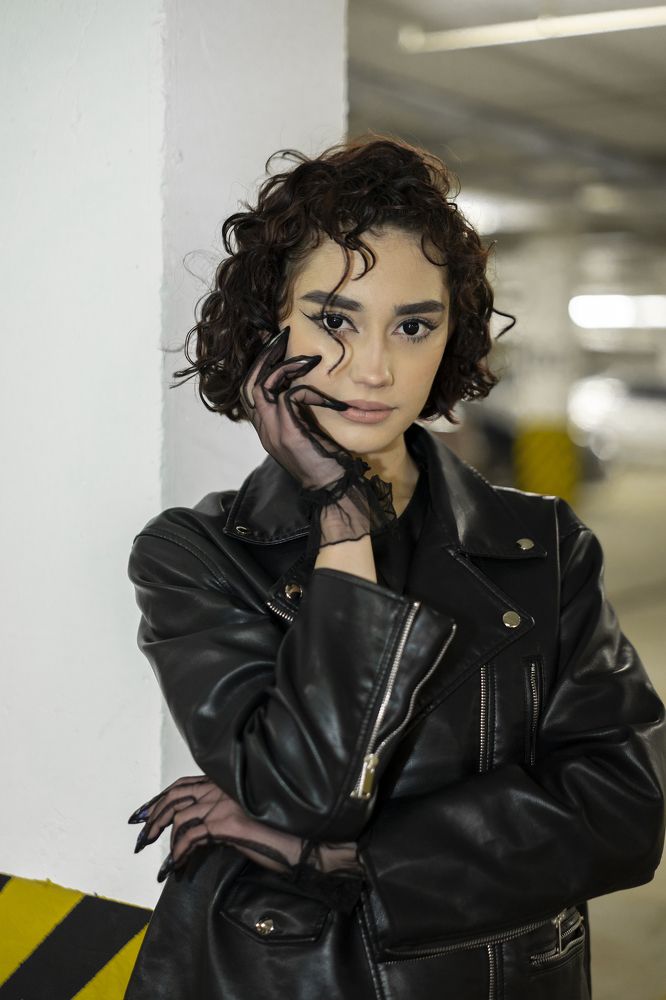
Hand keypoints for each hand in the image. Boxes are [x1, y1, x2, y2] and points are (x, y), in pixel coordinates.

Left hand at [127, 775, 360, 882]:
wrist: (306, 845)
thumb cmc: (281, 836)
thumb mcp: (246, 822)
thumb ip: (222, 818)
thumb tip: (194, 834)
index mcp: (230, 783)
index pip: (186, 784)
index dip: (160, 798)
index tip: (143, 816)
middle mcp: (226, 787)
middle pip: (177, 796)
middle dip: (154, 817)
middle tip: (142, 839)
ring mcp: (228, 803)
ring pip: (181, 817)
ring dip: (167, 841)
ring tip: (165, 861)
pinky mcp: (230, 822)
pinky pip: (193, 836)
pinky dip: (180, 853)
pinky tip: (179, 866)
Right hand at [240, 325, 358, 491]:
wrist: (334, 490)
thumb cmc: (328, 463)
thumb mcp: (310, 433)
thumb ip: (301, 413)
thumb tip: (306, 387)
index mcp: (267, 430)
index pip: (250, 392)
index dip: (260, 367)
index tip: (275, 347)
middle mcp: (264, 430)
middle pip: (248, 385)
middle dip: (263, 358)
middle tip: (280, 337)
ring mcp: (273, 432)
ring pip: (260, 386)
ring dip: (283, 366)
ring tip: (305, 357)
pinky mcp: (289, 433)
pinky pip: (289, 397)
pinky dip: (308, 390)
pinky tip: (327, 398)